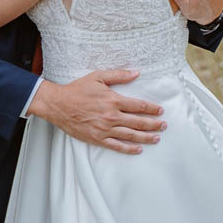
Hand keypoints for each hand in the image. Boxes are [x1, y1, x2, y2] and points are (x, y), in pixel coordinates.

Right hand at [28, 69, 165, 154]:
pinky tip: (138, 150)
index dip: (152, 109)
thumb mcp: (98, 76)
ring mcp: (104, 129)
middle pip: (138, 122)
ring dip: (145, 138)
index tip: (160, 111)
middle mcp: (111, 116)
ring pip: (130, 135)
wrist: (58, 104)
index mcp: (113, 100)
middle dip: (153, 124)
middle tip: (164, 126)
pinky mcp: (96, 138)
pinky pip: (115, 145)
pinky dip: (128, 149)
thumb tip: (136, 73)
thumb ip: (119, 75)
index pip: (139, 106)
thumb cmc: (78, 89)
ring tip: (156, 138)